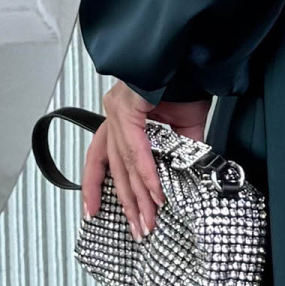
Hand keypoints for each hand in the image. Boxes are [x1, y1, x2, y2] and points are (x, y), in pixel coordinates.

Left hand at [84, 84, 213, 237]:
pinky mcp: (127, 109)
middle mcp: (112, 114)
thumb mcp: (183, 126)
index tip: (92, 211)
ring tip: (148, 220)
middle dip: (127, 203)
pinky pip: (136, 151)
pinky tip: (155, 194)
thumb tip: (184, 176)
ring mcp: (116, 111)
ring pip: (124, 164)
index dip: (95, 186)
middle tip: (137, 229)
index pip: (101, 158)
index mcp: (120, 117)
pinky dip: (147, 175)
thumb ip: (179, 152)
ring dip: (138, 197)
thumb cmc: (185, 82)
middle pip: (114, 169)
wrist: (192, 57)